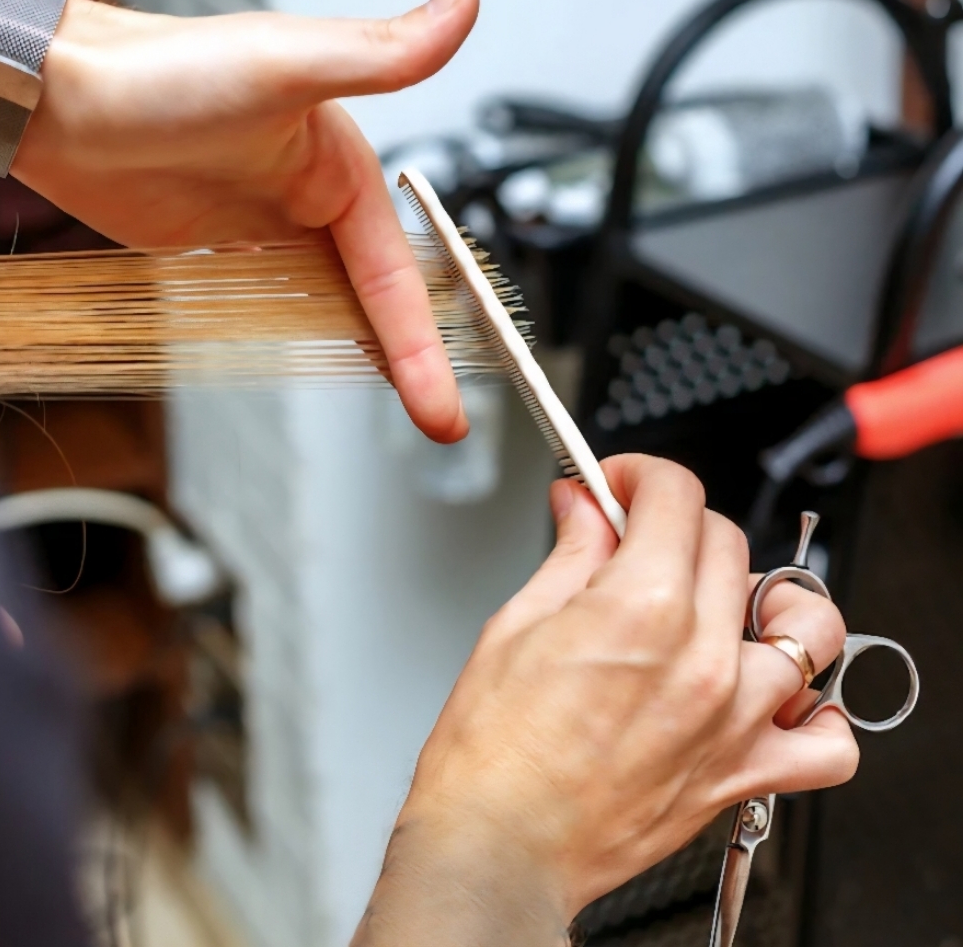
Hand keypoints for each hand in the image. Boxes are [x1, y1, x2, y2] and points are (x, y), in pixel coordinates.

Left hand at [0, 0, 478, 441]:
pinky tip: (326, 363)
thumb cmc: (160, 72)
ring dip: (369, 356)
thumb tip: (460, 7)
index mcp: (343, 167)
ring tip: (405, 409)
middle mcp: (316, 200)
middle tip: (439, 420)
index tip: (445, 402)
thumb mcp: (284, 64)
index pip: (397, 275)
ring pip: (337, 306)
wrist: (59, 101)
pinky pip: (285, 304)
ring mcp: (273, 229)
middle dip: (415, 361)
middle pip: (378, 299)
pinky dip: (312, 337)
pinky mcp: (231, 249)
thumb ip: (380, 53)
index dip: (423, 344)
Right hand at [355, 455, 857, 944]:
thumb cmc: (493, 752)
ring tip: (722, 605)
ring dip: (766, 599)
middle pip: (729, 542)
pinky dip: (817, 713)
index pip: (677, 494)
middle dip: (678, 523)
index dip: (641, 473)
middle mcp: (701, 657)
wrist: (498, 847)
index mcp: (641, 607)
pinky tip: (775, 696)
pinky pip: (828, 743)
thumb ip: (571, 553)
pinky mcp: (742, 774)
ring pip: (804, 626)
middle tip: (636, 541)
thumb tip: (586, 506)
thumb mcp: (516, 623)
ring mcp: (732, 718)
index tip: (619, 485)